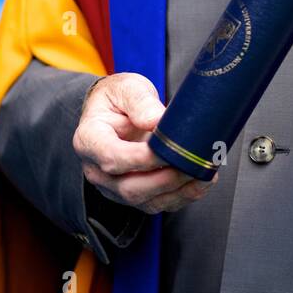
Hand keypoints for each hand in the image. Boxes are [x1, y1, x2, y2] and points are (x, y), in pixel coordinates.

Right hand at [72, 72, 218, 214]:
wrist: (115, 110)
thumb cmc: (117, 99)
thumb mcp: (126, 88)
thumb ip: (140, 103)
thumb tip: (157, 121)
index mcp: (89, 140)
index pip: (113, 158)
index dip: (143, 159)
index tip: (169, 149)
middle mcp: (97, 170)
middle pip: (130, 188)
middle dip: (166, 179)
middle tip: (192, 164)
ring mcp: (113, 187)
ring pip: (146, 201)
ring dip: (178, 191)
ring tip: (204, 173)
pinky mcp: (132, 194)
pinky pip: (157, 204)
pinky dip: (181, 197)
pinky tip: (199, 182)